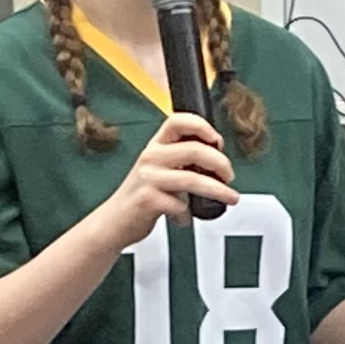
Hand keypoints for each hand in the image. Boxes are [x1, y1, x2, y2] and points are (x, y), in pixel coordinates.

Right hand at [93, 111, 237, 245]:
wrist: (114, 222)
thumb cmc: (141, 196)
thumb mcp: (158, 170)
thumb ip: (180, 161)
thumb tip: (216, 160)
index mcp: (155, 146)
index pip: (177, 121)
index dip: (201, 126)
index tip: (217, 140)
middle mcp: (150, 158)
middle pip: (194, 150)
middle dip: (220, 163)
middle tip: (229, 175)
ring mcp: (148, 179)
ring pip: (192, 179)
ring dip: (218, 190)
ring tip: (230, 197)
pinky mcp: (148, 200)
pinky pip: (180, 205)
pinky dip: (188, 214)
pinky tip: (185, 217)